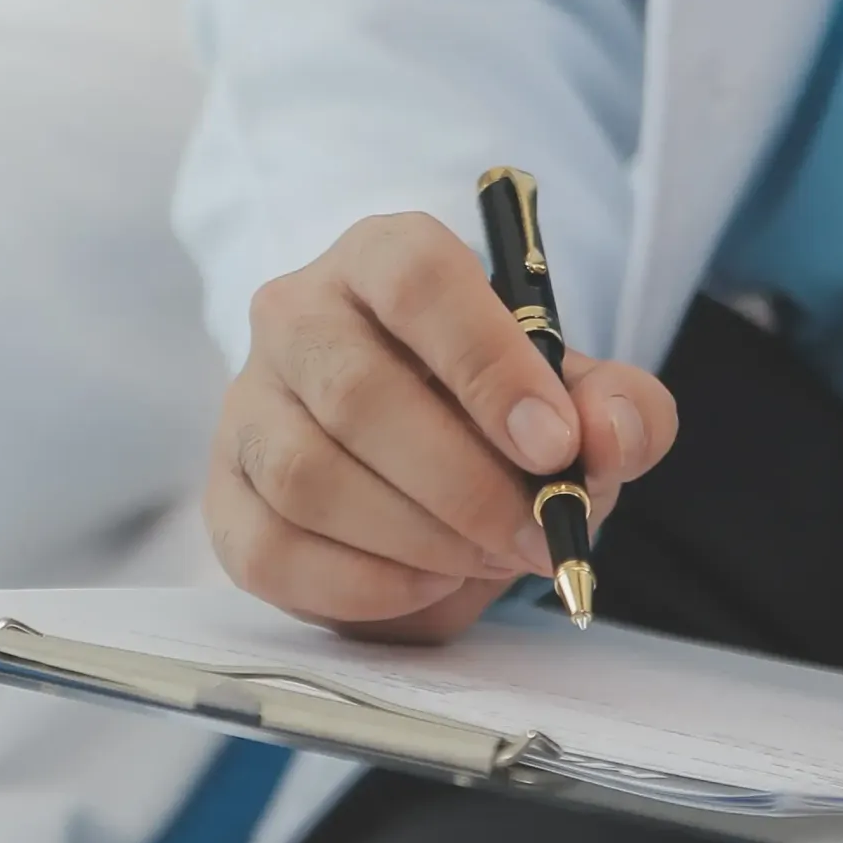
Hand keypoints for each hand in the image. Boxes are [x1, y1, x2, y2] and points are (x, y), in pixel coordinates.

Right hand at [205, 212, 678, 641]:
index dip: (488, 364)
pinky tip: (426, 583)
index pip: (417, 279)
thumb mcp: (576, 406)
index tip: (554, 447)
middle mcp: (296, 315)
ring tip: (485, 558)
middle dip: (463, 484)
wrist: (423, 480)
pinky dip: (363, 584)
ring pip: (309, 476)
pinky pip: (273, 549)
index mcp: (382, 259)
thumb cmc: (496, 421)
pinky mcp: (224, 494)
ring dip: (417, 539)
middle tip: (536, 535)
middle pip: (357, 391)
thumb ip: (619, 411)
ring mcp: (247, 405)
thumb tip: (610, 435)